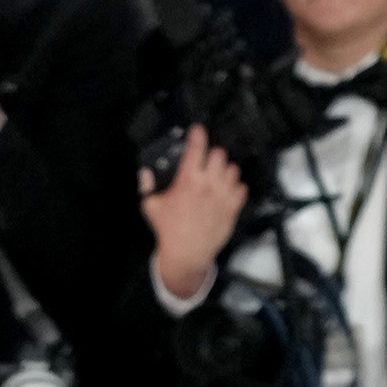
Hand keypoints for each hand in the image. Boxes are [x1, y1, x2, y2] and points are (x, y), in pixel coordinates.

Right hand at [142, 119, 246, 298]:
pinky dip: (235, 188)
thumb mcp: (151, 207)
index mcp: (187, 180)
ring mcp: (223, 195)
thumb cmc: (168, 230)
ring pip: (233, 168)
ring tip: (217, 179)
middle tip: (206, 164)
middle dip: (212, 156)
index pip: (197, 147)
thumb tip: (145, 172)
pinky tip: (225, 193)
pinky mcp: (233, 207)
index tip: (197, 131)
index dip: (197, 134)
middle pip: (219, 153)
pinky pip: (241, 187)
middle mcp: (208, 184)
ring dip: (225, 171)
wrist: (187, 254)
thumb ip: (147, 187)